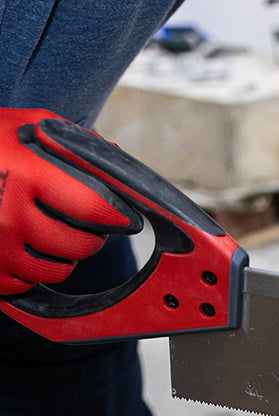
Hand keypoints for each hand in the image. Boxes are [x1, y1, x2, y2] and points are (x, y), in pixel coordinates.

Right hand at [0, 108, 140, 294]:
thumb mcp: (21, 126)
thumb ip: (68, 142)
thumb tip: (113, 159)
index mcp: (26, 175)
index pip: (94, 209)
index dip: (116, 215)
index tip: (125, 218)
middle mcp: (10, 215)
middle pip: (80, 246)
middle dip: (90, 237)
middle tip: (83, 225)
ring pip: (58, 271)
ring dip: (63, 257)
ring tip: (52, 235)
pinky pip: (25, 285)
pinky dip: (30, 272)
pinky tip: (23, 248)